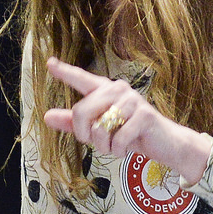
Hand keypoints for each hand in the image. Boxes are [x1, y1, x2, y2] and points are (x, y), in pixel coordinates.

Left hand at [42, 58, 212, 185]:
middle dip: (86, 135)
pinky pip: (118, 138)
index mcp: (105, 90)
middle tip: (99, 143)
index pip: (81, 79)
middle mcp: (117, 89)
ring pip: (100, 128)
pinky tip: (127, 148)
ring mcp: (132, 100)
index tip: (49, 63)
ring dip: (105, 146)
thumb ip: (74, 123)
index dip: (64, 72)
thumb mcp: (99, 129)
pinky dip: (119, 150)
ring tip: (116, 146)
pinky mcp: (144, 115)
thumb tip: (47, 116)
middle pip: (82, 111)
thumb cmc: (130, 134)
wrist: (165, 144)